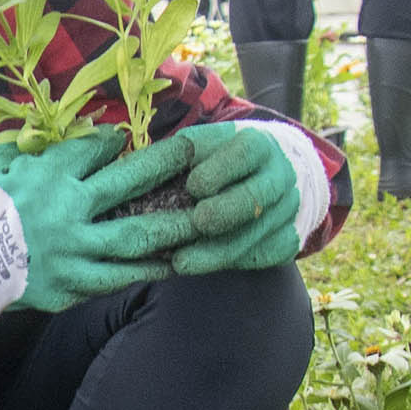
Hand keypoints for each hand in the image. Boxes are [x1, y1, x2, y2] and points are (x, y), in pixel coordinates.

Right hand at [0, 131, 199, 308]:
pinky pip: (115, 278)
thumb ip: (22, 151)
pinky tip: (165, 265)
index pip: (95, 150)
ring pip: (135, 237)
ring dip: (171, 227)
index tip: (126, 139)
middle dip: (166, 164)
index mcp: (47, 176)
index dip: (115, 142)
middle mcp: (69, 211)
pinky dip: (142, 271)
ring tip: (201, 220)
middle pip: (130, 182)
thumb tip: (47, 139)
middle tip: (196, 153)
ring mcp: (73, 252)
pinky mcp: (69, 286)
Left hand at [168, 123, 306, 273]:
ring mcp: (287, 210)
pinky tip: (201, 265)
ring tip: (182, 261)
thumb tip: (123, 170)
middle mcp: (279, 176)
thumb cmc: (219, 158)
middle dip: (222, 213)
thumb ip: (173, 155)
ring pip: (256, 234)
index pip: (244, 154)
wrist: (272, 173)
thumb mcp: (202, 145)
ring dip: (218, 251)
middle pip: (254, 198)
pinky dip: (231, 263)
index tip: (194, 186)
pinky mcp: (287, 240)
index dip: (219, 171)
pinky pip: (263, 255)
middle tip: (195, 222)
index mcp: (257, 144)